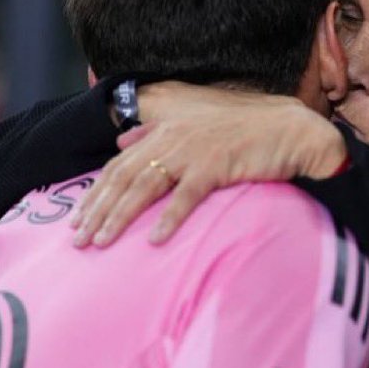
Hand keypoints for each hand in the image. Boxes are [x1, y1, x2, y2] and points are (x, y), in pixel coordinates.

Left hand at [70, 82, 346, 246]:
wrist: (291, 130)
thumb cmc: (246, 131)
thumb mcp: (196, 124)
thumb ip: (158, 131)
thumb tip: (124, 140)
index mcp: (166, 130)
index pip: (120, 164)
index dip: (96, 193)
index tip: (77, 219)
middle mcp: (173, 138)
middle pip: (124, 178)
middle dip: (97, 210)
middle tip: (78, 241)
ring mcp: (194, 151)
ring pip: (146, 187)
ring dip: (120, 217)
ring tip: (101, 243)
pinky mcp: (217, 166)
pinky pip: (186, 196)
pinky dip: (169, 219)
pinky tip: (154, 241)